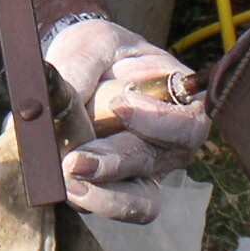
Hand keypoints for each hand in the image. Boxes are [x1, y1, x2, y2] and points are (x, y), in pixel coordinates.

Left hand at [44, 18, 209, 223]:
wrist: (79, 67)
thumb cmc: (98, 52)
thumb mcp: (94, 43)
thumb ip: (82, 67)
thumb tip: (63, 97)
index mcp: (180, 104)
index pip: (186, 124)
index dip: (158, 121)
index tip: (121, 106)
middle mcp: (170, 145)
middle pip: (154, 163)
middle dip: (113, 163)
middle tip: (76, 162)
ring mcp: (144, 171)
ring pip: (139, 200)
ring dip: (104, 196)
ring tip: (69, 183)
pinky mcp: (115, 189)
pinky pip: (113, 206)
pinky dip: (90, 200)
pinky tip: (65, 188)